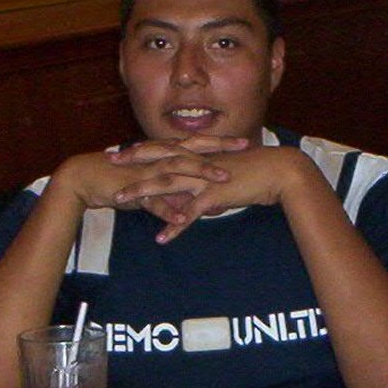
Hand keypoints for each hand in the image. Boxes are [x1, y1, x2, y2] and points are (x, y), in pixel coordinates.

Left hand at [113, 145, 308, 242]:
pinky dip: (175, 226)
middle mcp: (198, 162)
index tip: (121, 150)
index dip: (141, 149)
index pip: (164, 149)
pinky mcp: (215, 194)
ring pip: (166, 184)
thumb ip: (208, 184)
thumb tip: (200, 200)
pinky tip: (161, 239)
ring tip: (120, 201)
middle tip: (108, 162)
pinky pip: (191, 213)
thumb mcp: (226, 174)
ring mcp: (204, 177)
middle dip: (131, 162)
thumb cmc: (255, 171)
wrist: (279, 171)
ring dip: (142, 193)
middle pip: (158, 160)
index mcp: (199, 154)